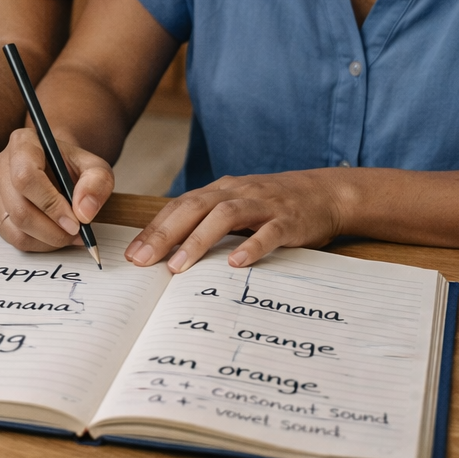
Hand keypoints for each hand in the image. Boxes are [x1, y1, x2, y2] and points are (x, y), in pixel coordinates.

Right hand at [0, 127, 113, 250]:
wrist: (57, 168)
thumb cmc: (72, 166)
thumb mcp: (95, 167)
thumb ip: (96, 183)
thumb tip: (84, 211)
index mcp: (23, 144)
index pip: (26, 177)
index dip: (50, 204)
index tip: (75, 222)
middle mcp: (2, 165)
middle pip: (19, 208)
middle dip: (52, 230)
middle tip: (77, 234)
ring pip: (15, 228)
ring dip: (47, 240)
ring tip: (69, 235)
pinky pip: (12, 238)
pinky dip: (38, 244)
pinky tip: (54, 236)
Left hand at [125, 168, 351, 270]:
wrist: (326, 193)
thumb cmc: (274, 206)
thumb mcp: (238, 207)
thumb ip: (209, 223)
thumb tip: (170, 253)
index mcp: (221, 191)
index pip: (179, 206)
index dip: (154, 228)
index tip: (132, 254)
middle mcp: (237, 193)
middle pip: (194, 208)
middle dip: (165, 234)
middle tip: (143, 261)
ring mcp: (264, 205)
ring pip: (225, 216)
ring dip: (199, 241)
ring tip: (178, 266)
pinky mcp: (290, 220)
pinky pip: (269, 232)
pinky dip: (252, 246)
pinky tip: (237, 264)